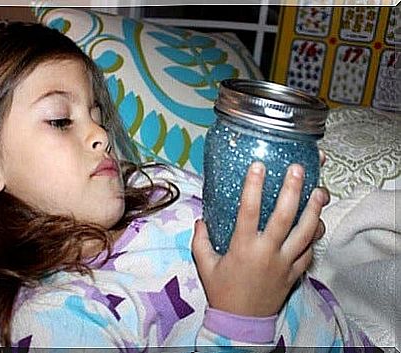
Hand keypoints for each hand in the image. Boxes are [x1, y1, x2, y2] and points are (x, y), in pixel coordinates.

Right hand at [192, 162, 329, 316]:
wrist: (241, 322)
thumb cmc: (222, 292)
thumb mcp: (205, 265)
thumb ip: (200, 241)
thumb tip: (200, 220)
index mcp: (243, 247)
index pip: (248, 211)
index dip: (254, 186)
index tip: (258, 166)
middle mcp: (267, 252)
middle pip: (284, 217)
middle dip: (293, 190)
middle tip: (297, 169)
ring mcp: (284, 263)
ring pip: (305, 233)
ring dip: (314, 210)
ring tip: (320, 190)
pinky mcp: (294, 273)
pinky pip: (309, 252)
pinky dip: (314, 236)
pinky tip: (317, 222)